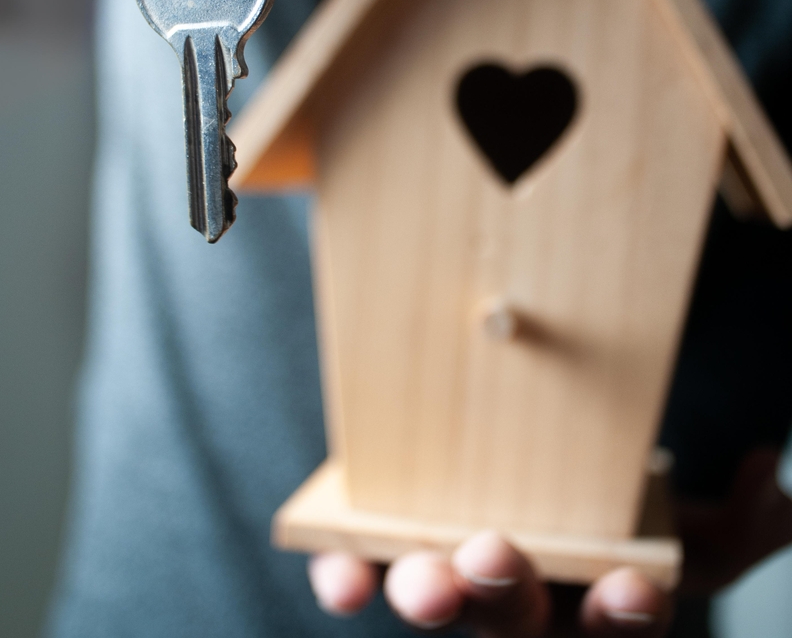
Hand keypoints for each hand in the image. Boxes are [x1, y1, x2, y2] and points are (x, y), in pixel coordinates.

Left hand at [308, 450, 791, 635]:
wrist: (534, 470)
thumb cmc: (611, 511)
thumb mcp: (682, 519)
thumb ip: (738, 516)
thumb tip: (772, 480)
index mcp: (590, 604)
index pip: (613, 620)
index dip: (623, 611)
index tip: (632, 583)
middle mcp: (521, 605)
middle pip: (515, 620)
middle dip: (505, 594)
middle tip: (497, 553)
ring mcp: (455, 580)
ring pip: (438, 599)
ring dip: (424, 591)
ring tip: (422, 578)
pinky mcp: (394, 545)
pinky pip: (362, 570)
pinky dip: (348, 576)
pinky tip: (342, 575)